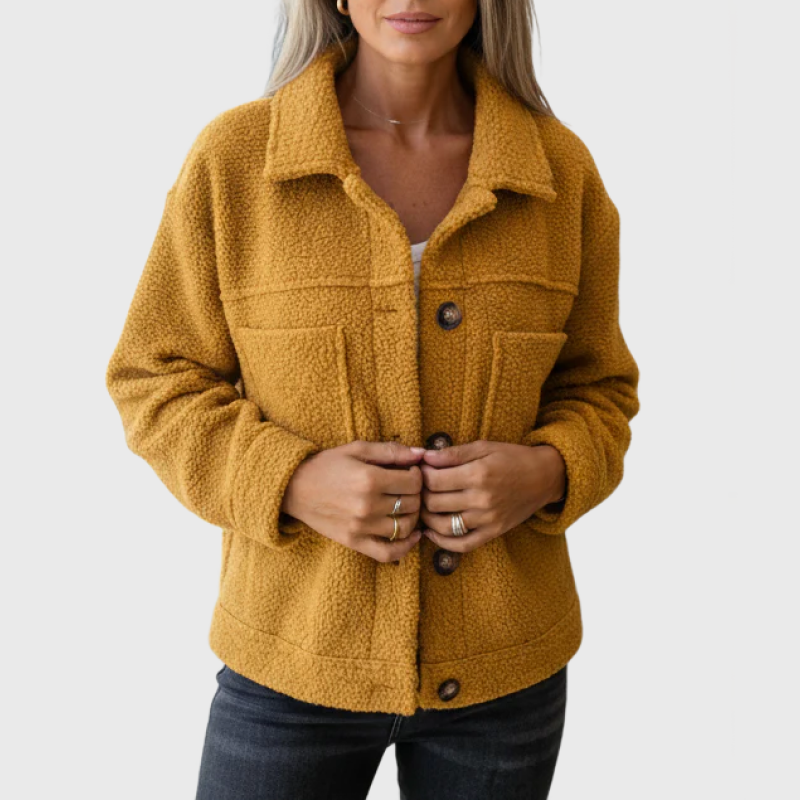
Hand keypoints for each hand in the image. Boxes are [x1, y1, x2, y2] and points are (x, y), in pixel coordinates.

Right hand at [281, 440, 425, 561]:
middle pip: (412, 504)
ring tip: (408, 507)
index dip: (418, 476)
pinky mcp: (354, 542)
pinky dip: (405, 547)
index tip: (410, 472)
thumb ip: (390, 451)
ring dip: (413, 517)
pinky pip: (388, 553)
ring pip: (405, 527)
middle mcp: (367, 505)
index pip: (413, 482)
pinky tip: (413, 535)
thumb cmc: (327, 465)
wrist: (295, 488)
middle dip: (416, 494)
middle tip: (409, 489)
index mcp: (369, 479)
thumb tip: (421, 453)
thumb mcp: (357, 449)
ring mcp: (361, 527)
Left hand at [417, 440, 565, 552]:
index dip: (421, 475)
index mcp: (478, 474)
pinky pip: (462, 544)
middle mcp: (482, 499)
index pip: (434, 480)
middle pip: (434, 503)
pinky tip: (431, 533)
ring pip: (443, 526)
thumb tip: (424, 457)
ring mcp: (487, 519)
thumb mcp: (484, 447)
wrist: (544, 477)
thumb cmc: (512, 458)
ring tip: (422, 507)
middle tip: (419, 488)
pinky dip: (442, 543)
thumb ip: (453, 453)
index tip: (419, 470)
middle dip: (421, 495)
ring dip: (426, 518)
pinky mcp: (493, 533)